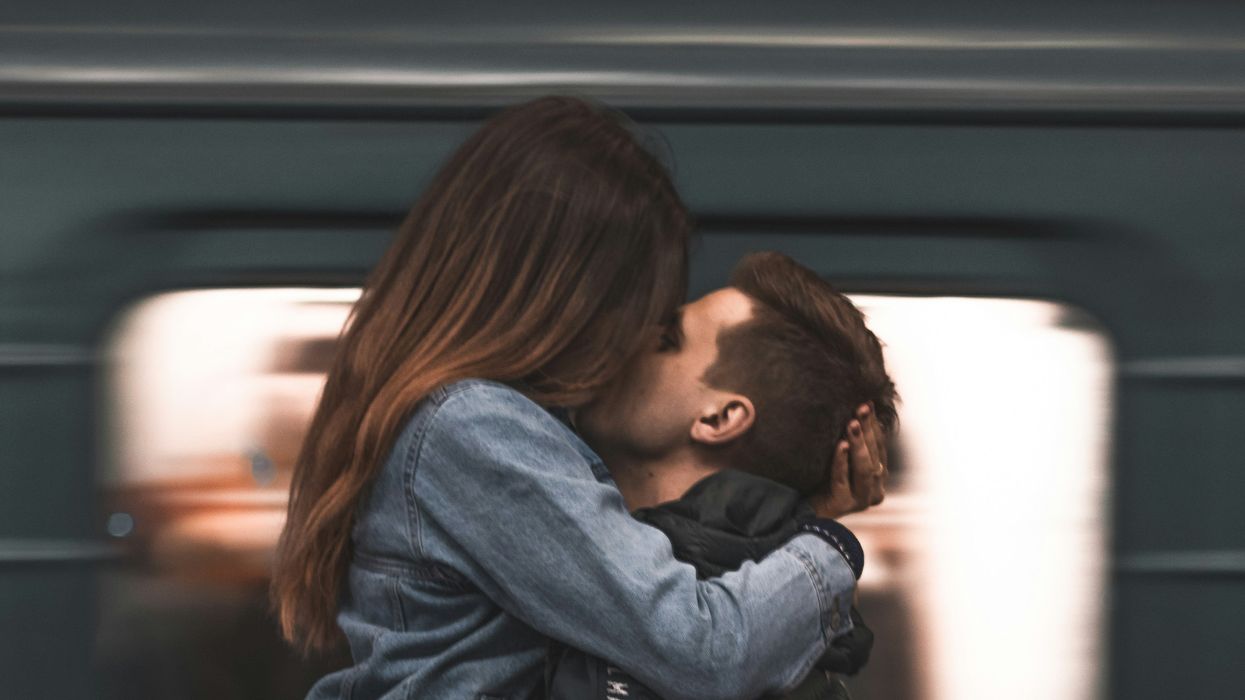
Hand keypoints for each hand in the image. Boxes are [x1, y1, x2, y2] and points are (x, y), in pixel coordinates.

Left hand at [809, 403, 887, 518]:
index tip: (867, 402)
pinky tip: (840, 445)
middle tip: (862, 408)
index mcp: (878, 476)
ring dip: (858, 444)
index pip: (879, 446)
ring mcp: (861, 500)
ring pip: (864, 469)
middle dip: (867, 430)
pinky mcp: (843, 506)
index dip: (874, 425)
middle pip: (873, 455)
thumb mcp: (839, 456)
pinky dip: (841, 462)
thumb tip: (855, 406)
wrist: (800, 510)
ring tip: (852, 424)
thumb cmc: (820, 478)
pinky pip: (842, 480)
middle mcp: (874, 489)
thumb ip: (849, 440)